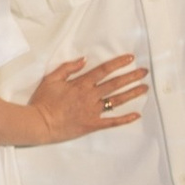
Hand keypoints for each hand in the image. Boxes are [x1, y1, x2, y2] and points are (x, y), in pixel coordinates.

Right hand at [26, 53, 149, 143]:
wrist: (40, 123)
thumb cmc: (43, 101)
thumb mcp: (51, 79)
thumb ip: (68, 68)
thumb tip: (84, 60)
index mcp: (81, 84)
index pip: (104, 70)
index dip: (118, 63)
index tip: (130, 59)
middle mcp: (90, 96)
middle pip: (115, 84)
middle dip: (131, 77)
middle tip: (144, 72)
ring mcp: (93, 111)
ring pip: (117, 101)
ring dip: (132, 94)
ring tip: (144, 88)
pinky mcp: (93, 124)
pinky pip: (112, 122)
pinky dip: (125, 119)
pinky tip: (137, 115)